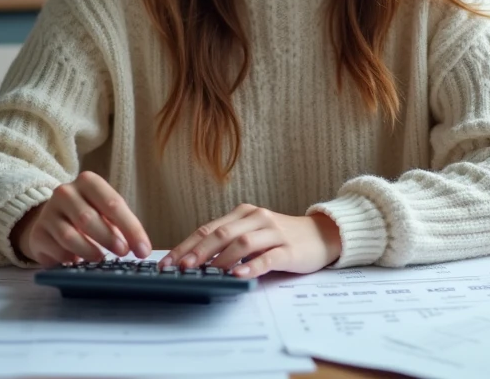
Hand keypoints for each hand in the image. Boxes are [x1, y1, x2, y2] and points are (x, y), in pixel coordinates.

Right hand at [11, 171, 150, 267]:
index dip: (131, 228)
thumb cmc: (88, 214)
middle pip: (88, 218)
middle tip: (123, 253)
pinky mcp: (38, 233)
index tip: (143, 249)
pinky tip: (77, 261)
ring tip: (101, 258)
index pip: (113, 204)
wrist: (51, 219)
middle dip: (109, 238)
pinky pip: (56, 250)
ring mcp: (48, 212)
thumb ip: (121, 226)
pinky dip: (70, 259)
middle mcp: (65, 192)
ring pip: (70, 236)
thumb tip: (139, 248)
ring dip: (89, 251)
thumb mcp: (105, 212)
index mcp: (88, 182)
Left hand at [161, 204, 341, 278]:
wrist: (322, 235)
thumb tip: (193, 261)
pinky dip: (251, 266)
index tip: (167, 262)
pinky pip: (268, 257)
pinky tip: (239, 275)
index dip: (186, 245)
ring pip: (242, 242)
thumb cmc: (281, 238)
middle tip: (181, 267)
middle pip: (222, 233)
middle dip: (198, 251)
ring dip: (222, 258)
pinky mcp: (289, 249)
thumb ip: (229, 242)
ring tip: (207, 272)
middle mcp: (257, 218)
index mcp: (243, 213)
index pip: (208, 228)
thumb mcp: (253, 234)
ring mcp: (274, 232)